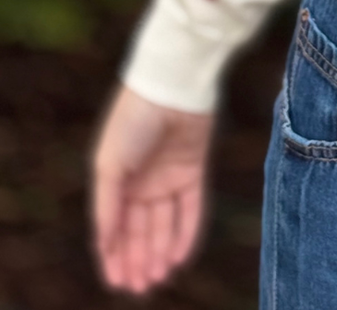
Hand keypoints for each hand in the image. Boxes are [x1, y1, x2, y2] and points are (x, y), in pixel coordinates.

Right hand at [91, 83, 215, 293]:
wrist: (169, 85)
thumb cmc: (132, 121)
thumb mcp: (109, 166)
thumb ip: (107, 207)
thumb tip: (105, 245)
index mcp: (116, 178)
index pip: (115, 225)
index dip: (115, 254)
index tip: (116, 282)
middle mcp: (142, 180)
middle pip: (141, 229)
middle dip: (139, 259)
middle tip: (139, 288)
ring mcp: (168, 175)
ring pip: (164, 223)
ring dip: (160, 251)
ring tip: (156, 279)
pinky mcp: (194, 169)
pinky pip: (191, 208)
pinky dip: (186, 234)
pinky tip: (179, 259)